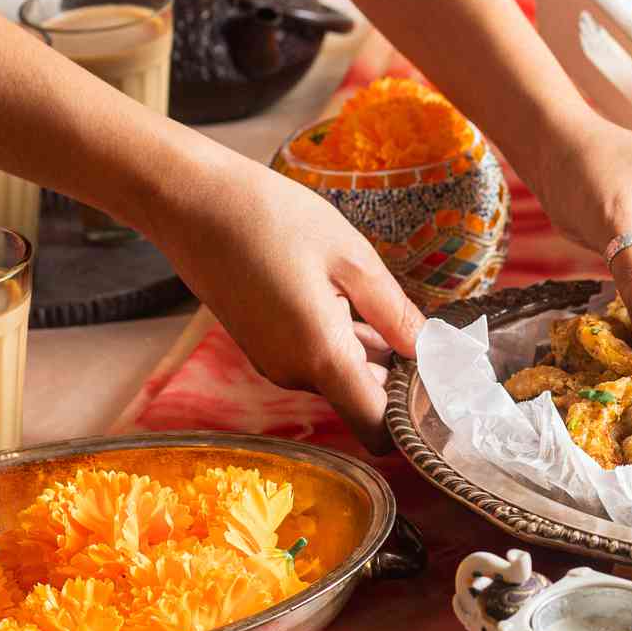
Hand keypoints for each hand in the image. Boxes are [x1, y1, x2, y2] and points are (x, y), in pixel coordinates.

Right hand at [147, 148, 423, 447]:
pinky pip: (312, 358)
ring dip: (367, 351)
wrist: (193, 203)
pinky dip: (338, 340)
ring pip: (338, 376)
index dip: (410, 419)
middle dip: (395, 373)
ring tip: (383, 300)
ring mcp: (273, 362)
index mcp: (321, 356)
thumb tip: (429, 351)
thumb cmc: (273, 219)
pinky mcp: (261, 347)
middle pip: (361, 399)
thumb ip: (394, 311)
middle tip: (424, 328)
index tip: (439, 388)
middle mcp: (294, 373)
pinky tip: (345, 295)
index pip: (375, 427)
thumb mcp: (351, 257)